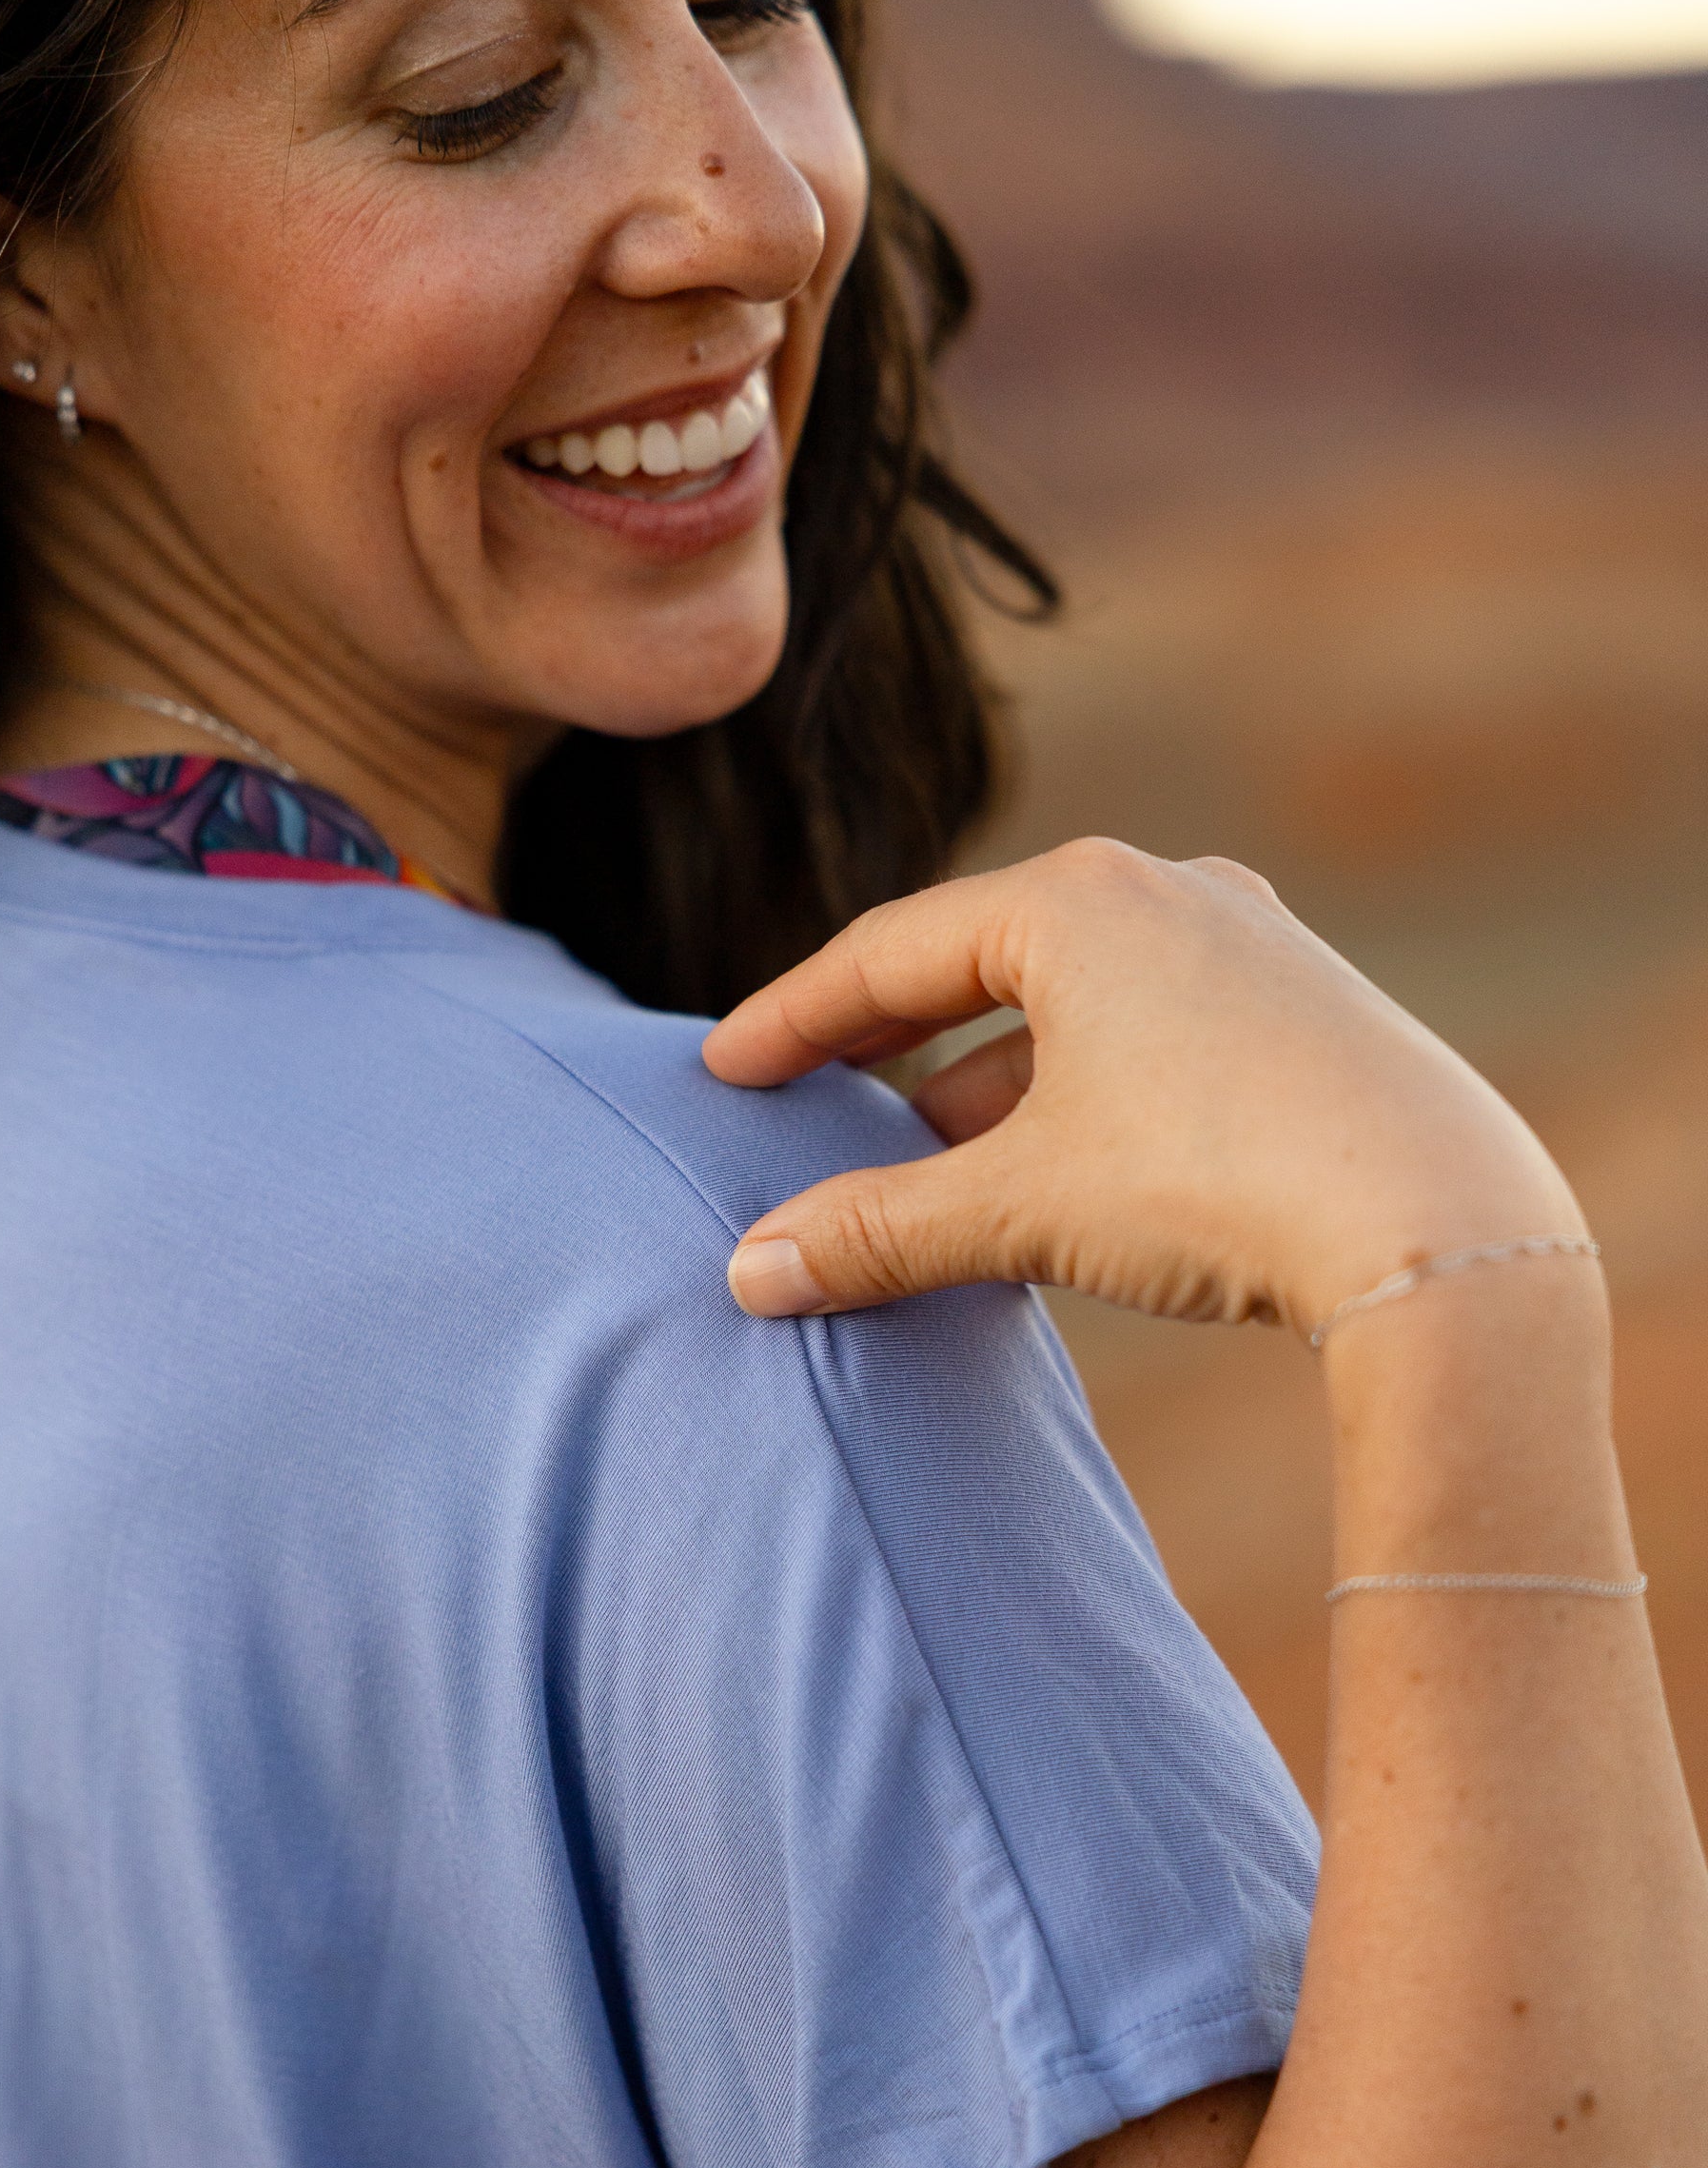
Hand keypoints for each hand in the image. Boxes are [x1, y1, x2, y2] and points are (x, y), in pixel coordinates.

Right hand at [702, 839, 1578, 1331]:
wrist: (1442, 1229)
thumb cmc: (1219, 1183)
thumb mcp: (1021, 1207)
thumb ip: (876, 1231)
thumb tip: (749, 1273)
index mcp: (1078, 900)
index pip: (890, 951)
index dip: (793, 1019)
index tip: (725, 1068)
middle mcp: (1169, 893)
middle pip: (980, 964)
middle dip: (887, 1046)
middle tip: (805, 1099)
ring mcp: (1251, 947)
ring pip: (1074, 1009)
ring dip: (985, 1087)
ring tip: (920, 1169)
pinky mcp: (1308, 1013)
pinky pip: (1150, 1038)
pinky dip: (1076, 1096)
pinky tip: (1052, 1173)